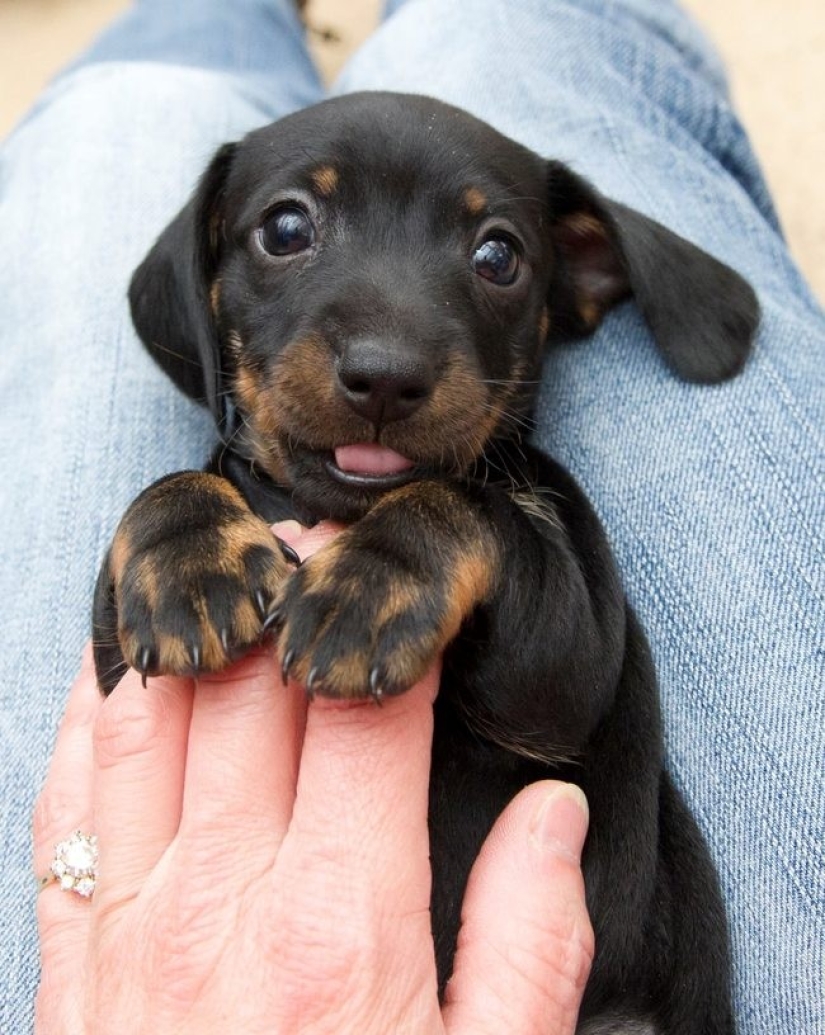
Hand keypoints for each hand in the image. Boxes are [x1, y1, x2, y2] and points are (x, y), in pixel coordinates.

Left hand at [34, 522, 592, 1033]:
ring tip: (225, 568)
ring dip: (187, 628)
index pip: (364, 712)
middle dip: (286, 597)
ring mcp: (133, 921)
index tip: (394, 582)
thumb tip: (550, 810)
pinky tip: (116, 664)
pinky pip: (66, 795)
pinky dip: (87, 712)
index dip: (381, 625)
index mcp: (342, 921)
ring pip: (146, 717)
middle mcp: (226, 899)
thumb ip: (529, 936)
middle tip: (312, 545)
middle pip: (249, 690)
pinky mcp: (74, 958)